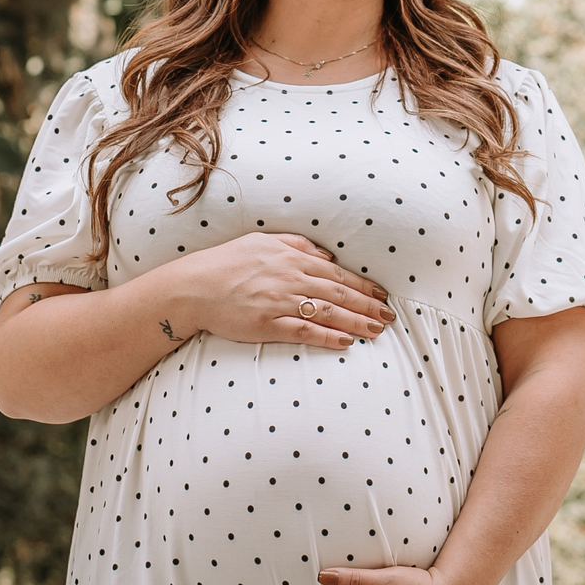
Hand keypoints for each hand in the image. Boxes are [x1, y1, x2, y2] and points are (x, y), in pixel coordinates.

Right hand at [180, 232, 395, 351]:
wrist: (195, 286)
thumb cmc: (228, 261)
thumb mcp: (264, 241)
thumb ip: (297, 245)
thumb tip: (325, 255)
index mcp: (291, 257)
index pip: (337, 273)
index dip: (362, 285)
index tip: (381, 294)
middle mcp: (290, 278)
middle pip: (338, 293)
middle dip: (367, 306)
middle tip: (389, 317)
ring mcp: (280, 302)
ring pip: (327, 312)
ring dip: (355, 323)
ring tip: (376, 331)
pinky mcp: (268, 325)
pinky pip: (304, 331)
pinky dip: (326, 337)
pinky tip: (344, 343)